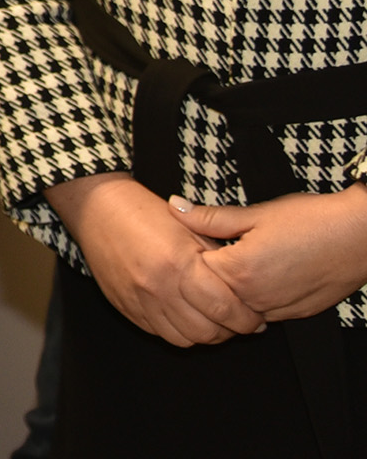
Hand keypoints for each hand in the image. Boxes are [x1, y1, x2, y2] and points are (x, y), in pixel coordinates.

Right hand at [45, 172, 264, 345]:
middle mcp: (157, 287)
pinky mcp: (125, 307)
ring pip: (183, 339)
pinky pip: (159, 333)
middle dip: (230, 331)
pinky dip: (177, 330)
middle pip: (207, 332)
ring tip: (212, 321)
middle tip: (238, 321)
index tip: (256, 318)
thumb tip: (245, 289)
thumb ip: (218, 260)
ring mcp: (138, 300)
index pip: (225, 309)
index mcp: (179, 264)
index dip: (248, 319)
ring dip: (204, 335)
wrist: (97, 207)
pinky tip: (184, 315)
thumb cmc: (144, 212)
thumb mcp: (190, 227)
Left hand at [177, 186, 366, 321]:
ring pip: (235, 310)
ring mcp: (276, 310)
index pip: (192, 274)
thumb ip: (210, 217)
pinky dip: (252, 300)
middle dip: (204, 278)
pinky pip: (261, 314)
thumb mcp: (256, 213)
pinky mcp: (294, 315)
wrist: (360, 235)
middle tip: (210, 252)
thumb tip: (175, 208)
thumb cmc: (313, 221)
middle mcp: (255, 298)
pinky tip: (258, 277)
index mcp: (239, 271)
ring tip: (236, 263)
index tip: (188, 242)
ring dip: (228, 292)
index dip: (187, 255)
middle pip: (210, 297)